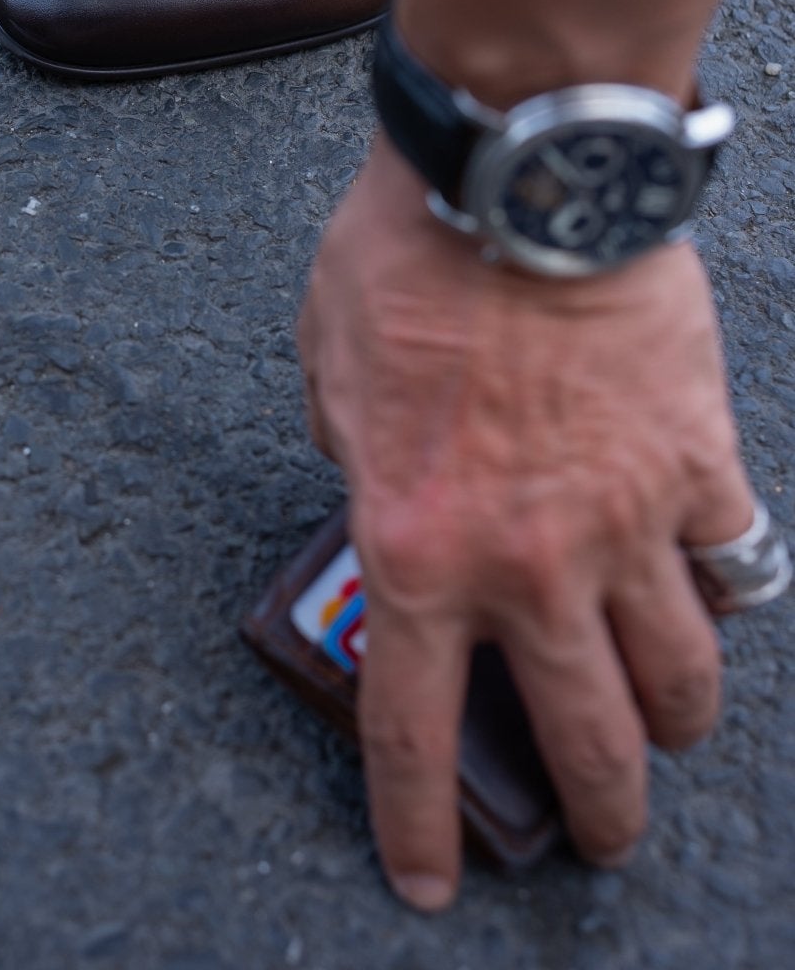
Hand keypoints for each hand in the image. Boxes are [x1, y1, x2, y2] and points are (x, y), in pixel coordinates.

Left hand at [296, 133, 753, 911]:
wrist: (517, 177)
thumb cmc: (403, 259)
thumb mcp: (326, 369)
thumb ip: (352, 453)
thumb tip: (373, 476)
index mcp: (419, 549)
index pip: (414, 733)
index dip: (418, 825)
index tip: (427, 884)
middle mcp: (532, 564)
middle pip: (589, 743)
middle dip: (600, 815)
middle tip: (602, 836)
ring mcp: (629, 520)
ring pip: (682, 676)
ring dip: (678, 720)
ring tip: (668, 727)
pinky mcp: (699, 460)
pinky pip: (735, 558)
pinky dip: (727, 581)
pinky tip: (713, 579)